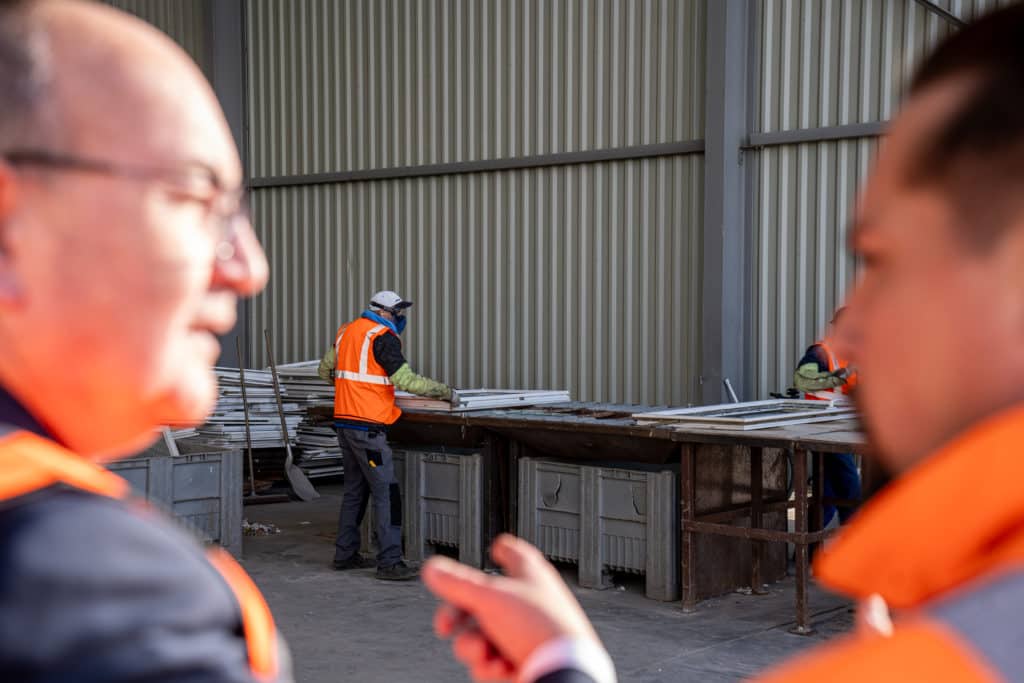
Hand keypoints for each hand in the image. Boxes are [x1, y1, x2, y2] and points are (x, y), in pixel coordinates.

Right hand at [423, 534, 601, 680]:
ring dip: (474, 647)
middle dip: (458, 618)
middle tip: (445, 625)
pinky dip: (489, 667)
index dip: (501, 549)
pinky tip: (499, 668)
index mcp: (527, 576)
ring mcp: (522, 635)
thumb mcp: (489, 597)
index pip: (514, 554)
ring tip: (483, 652)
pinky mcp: (519, 663)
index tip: (493, 548)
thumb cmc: (542, 628)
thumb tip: (432, 568)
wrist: (563, 671)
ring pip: (480, 637)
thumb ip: (456, 583)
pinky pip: (489, 662)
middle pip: (480, 603)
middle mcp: (526, 604)